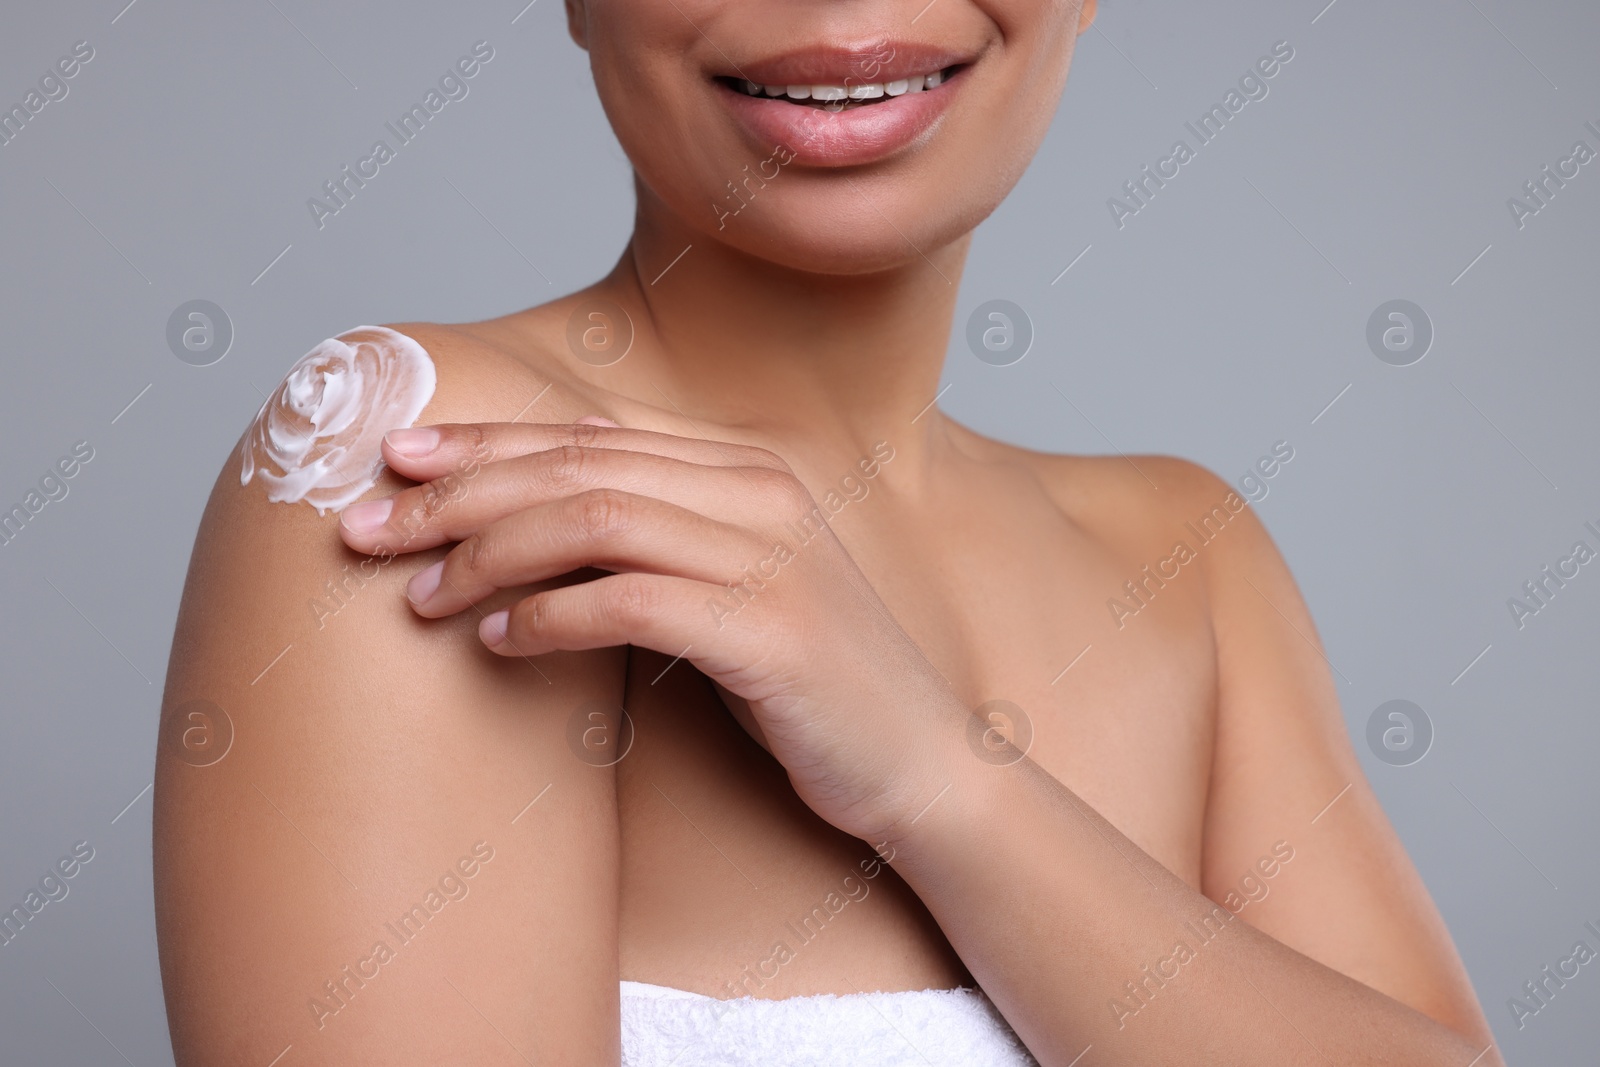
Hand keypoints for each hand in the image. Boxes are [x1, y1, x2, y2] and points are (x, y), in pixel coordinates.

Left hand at [336, 419, 967, 842]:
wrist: (921, 764)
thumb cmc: (808, 684)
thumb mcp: (728, 592)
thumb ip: (651, 545)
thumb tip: (520, 532)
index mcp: (747, 470)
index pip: (590, 435)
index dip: (484, 441)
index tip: (396, 459)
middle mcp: (761, 494)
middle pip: (578, 467)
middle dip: (457, 492)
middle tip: (365, 529)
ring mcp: (773, 558)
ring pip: (595, 521)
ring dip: (488, 554)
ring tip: (417, 595)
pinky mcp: (772, 631)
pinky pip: (633, 602)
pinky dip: (551, 616)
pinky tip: (497, 642)